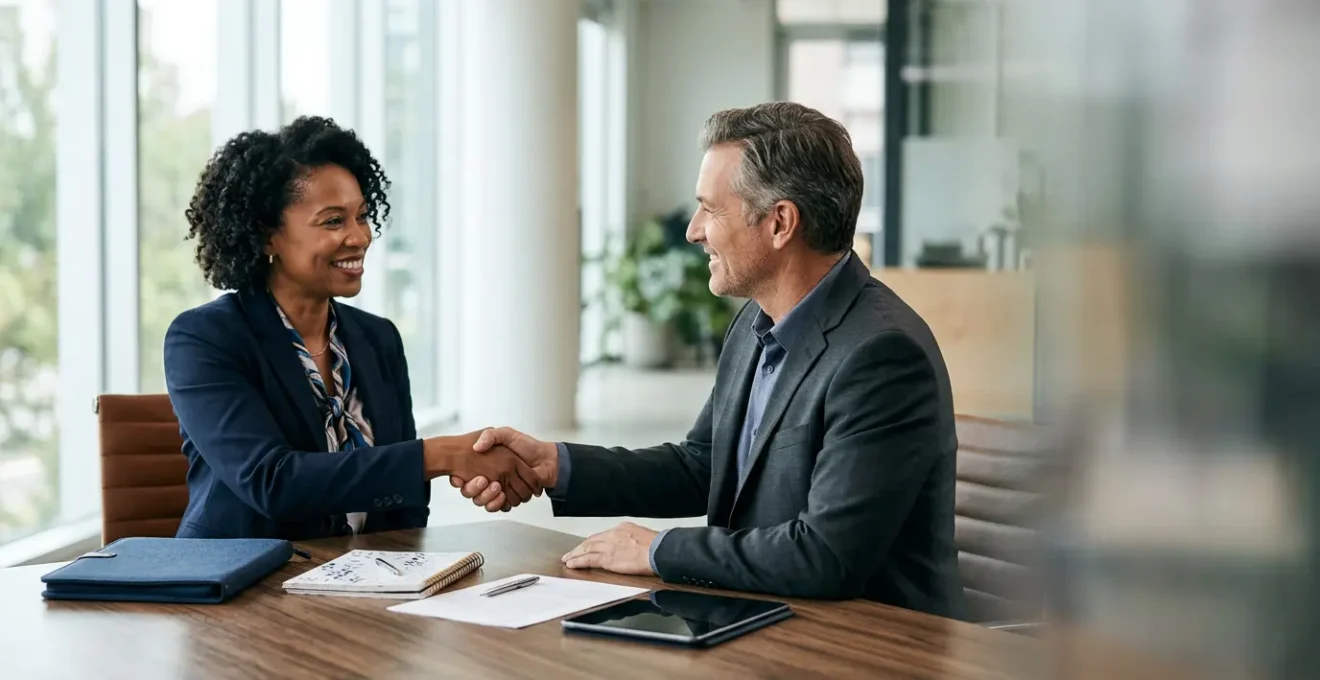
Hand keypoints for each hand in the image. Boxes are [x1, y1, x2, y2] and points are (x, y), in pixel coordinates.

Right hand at [423, 431, 539, 505]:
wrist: (547, 460)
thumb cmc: (527, 446)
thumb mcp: (506, 434)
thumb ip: (491, 435)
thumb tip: (476, 447)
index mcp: (486, 465)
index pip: (464, 476)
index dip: (458, 479)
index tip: (458, 478)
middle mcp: (489, 478)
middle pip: (470, 492)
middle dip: (472, 489)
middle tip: (482, 480)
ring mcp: (499, 490)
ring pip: (482, 501)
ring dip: (486, 497)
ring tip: (495, 486)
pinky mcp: (509, 499)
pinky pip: (498, 507)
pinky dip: (498, 504)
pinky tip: (502, 495)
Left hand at [561, 522, 657, 574]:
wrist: (659, 550)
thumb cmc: (658, 546)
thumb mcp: (645, 536)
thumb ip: (634, 540)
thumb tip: (632, 545)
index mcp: (622, 528)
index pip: (603, 535)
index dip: (593, 542)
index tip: (588, 546)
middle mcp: (613, 535)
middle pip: (592, 541)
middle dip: (580, 547)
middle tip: (571, 552)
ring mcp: (609, 546)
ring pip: (586, 549)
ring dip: (575, 554)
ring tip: (568, 559)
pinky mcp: (607, 558)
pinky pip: (588, 560)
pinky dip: (578, 562)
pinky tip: (572, 564)